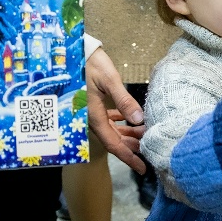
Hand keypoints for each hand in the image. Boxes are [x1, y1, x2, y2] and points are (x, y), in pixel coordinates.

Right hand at [85, 48, 146, 172]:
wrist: (71, 52)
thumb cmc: (89, 64)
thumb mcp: (109, 80)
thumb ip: (124, 101)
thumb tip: (139, 120)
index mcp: (94, 117)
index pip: (114, 144)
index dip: (129, 157)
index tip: (142, 168)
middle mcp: (91, 119)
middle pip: (114, 140)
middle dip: (132, 147)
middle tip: (150, 151)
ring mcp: (91, 113)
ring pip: (112, 130)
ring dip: (128, 134)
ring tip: (144, 135)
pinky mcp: (92, 105)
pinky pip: (108, 120)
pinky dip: (120, 123)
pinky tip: (131, 120)